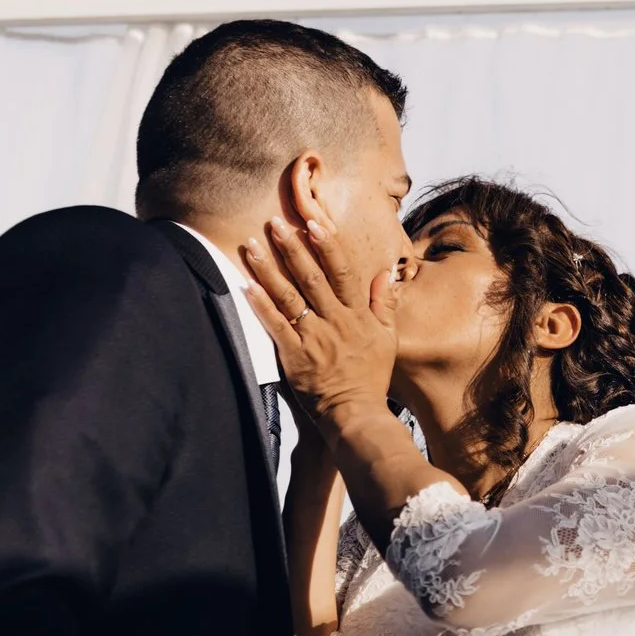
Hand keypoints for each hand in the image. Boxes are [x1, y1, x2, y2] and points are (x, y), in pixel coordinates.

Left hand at [240, 214, 396, 420]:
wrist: (356, 413)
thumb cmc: (371, 376)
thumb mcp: (388, 339)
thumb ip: (385, 304)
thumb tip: (386, 273)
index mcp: (356, 315)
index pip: (342, 272)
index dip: (327, 246)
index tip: (314, 223)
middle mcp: (334, 321)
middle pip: (310, 277)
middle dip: (290, 247)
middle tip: (273, 222)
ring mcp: (313, 338)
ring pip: (288, 296)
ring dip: (267, 269)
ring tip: (250, 245)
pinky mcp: (294, 356)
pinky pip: (274, 325)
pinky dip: (260, 304)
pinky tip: (246, 284)